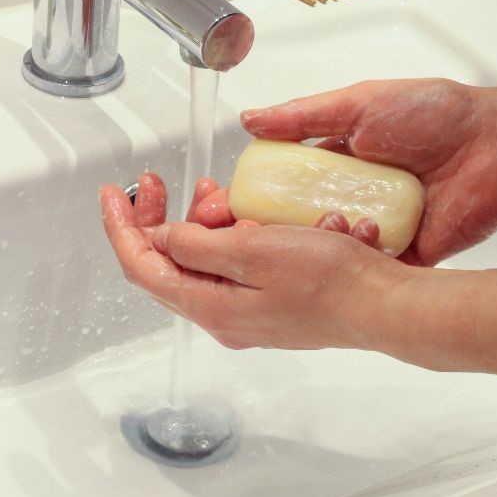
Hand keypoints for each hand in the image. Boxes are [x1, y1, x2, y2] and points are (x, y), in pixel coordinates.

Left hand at [99, 174, 398, 349]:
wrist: (384, 304)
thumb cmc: (329, 279)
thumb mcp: (252, 250)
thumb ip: (198, 245)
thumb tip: (162, 239)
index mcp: (209, 305)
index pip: (142, 265)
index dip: (121, 227)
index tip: (112, 193)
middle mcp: (221, 314)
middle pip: (168, 262)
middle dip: (159, 218)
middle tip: (158, 182)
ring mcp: (246, 310)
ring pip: (201, 260)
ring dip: (198, 222)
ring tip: (214, 192)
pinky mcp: (269, 300)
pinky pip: (232, 264)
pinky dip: (228, 233)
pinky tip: (247, 214)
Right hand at [237, 79, 496, 265]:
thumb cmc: (433, 114)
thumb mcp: (358, 104)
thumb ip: (302, 116)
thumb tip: (250, 120)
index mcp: (339, 160)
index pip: (286, 183)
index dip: (260, 195)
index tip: (234, 205)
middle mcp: (354, 195)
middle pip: (302, 219)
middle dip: (280, 227)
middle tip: (259, 230)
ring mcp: (376, 225)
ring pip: (331, 245)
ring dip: (318, 240)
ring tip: (322, 224)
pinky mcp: (403, 254)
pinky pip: (369, 265)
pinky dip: (355, 260)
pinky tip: (346, 246)